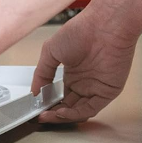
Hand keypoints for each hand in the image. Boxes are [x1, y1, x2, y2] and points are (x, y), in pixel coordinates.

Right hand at [31, 3, 137, 123]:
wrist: (104, 25)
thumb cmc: (80, 31)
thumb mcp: (50, 52)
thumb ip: (41, 73)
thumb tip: (34, 91)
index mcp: (73, 74)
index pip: (60, 96)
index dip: (47, 104)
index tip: (35, 108)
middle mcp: (85, 82)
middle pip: (68, 106)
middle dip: (53, 113)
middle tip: (39, 116)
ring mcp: (96, 87)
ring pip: (78, 110)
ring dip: (62, 117)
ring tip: (47, 116)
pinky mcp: (107, 91)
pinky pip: (90, 108)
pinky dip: (75, 114)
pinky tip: (61, 113)